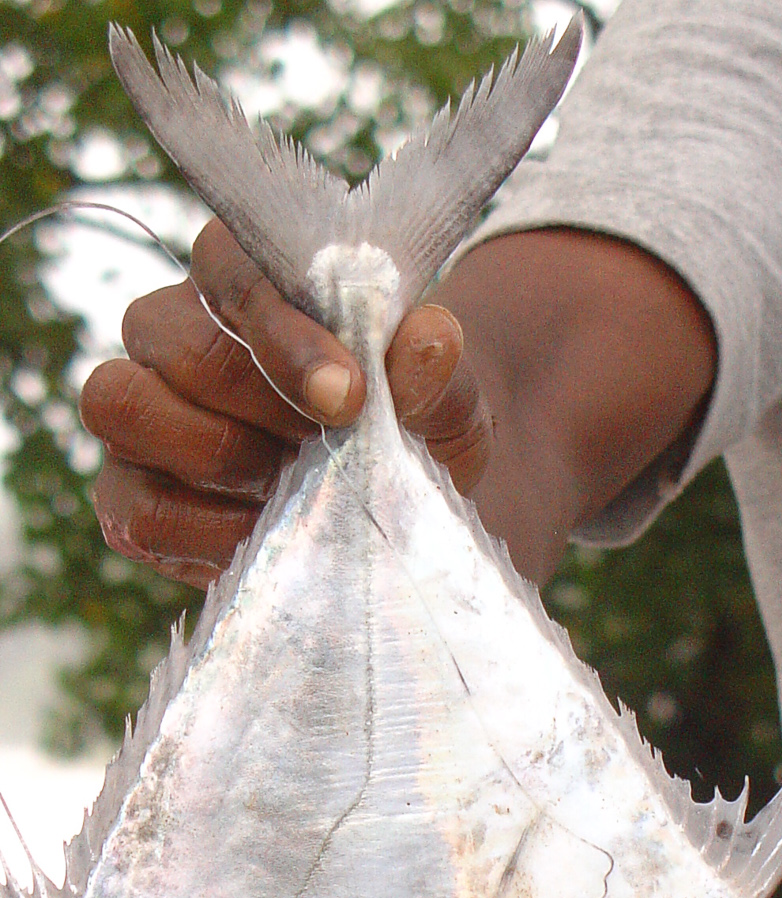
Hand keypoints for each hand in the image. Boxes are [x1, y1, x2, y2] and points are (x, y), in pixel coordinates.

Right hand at [79, 218, 490, 588]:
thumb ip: (435, 373)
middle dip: (263, 408)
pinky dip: (205, 531)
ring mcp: (143, 410)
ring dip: (220, 457)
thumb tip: (431, 340)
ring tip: (293, 486)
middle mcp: (174, 331)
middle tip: (328, 448)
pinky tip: (267, 533)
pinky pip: (138, 507)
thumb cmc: (408, 430)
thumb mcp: (445, 406)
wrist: (393, 505)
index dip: (283, 331)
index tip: (349, 394)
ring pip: (124, 405)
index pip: (231, 268)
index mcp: (245, 280)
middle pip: (179, 343)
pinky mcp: (132, 494)